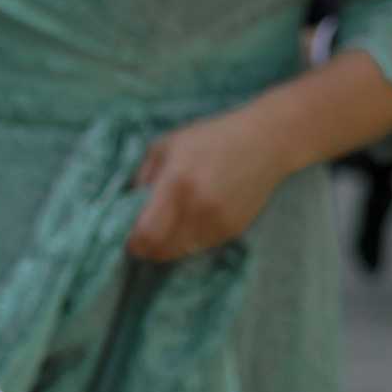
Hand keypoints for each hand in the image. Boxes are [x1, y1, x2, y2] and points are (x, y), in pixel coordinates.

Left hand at [124, 106, 294, 262]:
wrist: (265, 143)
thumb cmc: (209, 138)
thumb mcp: (165, 146)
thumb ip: (142, 177)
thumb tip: (127, 207)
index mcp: (177, 184)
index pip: (147, 235)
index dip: (133, 243)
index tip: (129, 236)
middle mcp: (199, 208)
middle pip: (162, 252)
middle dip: (148, 247)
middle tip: (145, 231)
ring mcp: (219, 222)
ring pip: (181, 253)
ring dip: (169, 244)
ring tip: (171, 220)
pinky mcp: (233, 231)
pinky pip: (200, 247)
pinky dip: (189, 239)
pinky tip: (193, 216)